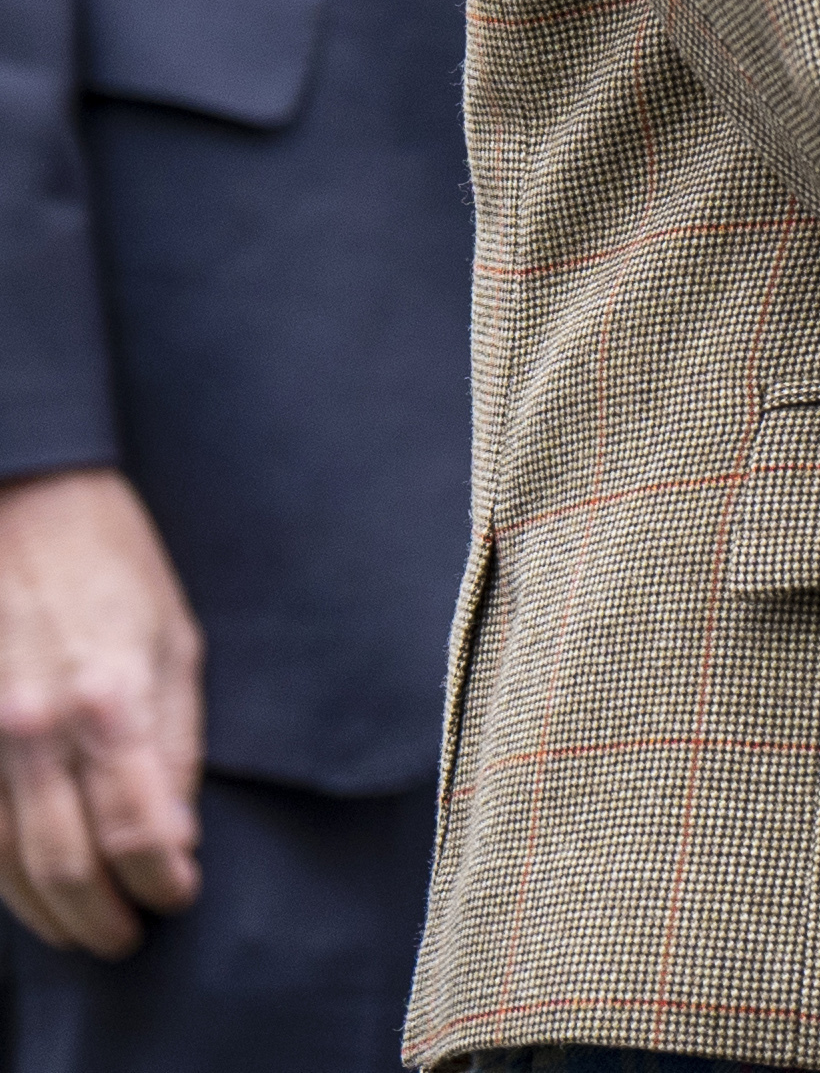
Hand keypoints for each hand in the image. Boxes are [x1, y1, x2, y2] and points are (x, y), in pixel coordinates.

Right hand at [0, 468, 201, 958]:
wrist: (23, 505)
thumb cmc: (112, 567)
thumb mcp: (176, 643)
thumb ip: (176, 744)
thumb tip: (179, 834)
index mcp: (108, 703)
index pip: (139, 831)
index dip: (162, 881)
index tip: (178, 899)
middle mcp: (32, 731)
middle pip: (63, 864)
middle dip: (101, 916)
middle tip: (128, 936)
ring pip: (3, 862)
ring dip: (44, 911)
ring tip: (81, 929)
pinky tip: (25, 891)